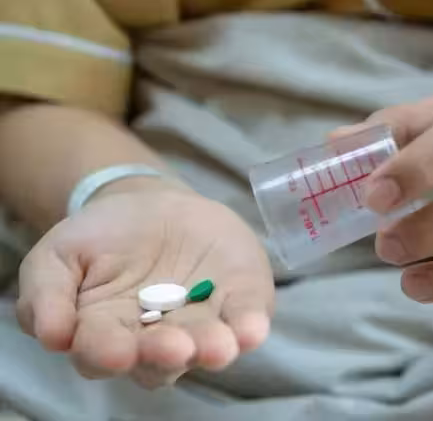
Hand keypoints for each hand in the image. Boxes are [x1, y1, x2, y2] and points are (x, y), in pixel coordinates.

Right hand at [16, 181, 273, 387]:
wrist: (151, 204)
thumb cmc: (101, 237)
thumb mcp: (59, 255)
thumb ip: (46, 294)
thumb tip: (51, 336)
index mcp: (107, 333)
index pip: (104, 353)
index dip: (108, 354)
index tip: (115, 350)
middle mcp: (157, 339)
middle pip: (160, 361)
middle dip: (166, 356)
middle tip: (173, 347)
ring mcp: (201, 323)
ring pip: (207, 347)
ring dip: (213, 349)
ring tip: (218, 345)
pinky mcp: (238, 301)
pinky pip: (246, 318)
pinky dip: (250, 326)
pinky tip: (251, 328)